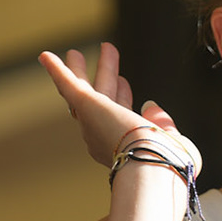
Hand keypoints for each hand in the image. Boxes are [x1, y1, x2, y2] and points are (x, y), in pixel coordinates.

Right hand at [38, 42, 184, 168]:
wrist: (152, 167)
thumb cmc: (168, 164)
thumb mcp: (175, 143)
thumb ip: (165, 125)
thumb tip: (151, 106)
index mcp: (126, 146)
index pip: (120, 115)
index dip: (123, 97)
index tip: (124, 82)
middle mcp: (105, 136)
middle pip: (103, 99)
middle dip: (105, 76)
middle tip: (106, 55)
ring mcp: (93, 123)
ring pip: (84, 91)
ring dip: (80, 70)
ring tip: (75, 53)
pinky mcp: (87, 107)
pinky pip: (68, 85)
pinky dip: (57, 70)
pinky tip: (45, 55)